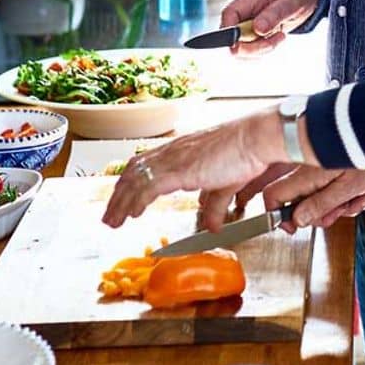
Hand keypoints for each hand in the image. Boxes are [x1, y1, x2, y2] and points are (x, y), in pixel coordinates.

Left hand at [102, 111, 287, 228]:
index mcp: (181, 150)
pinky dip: (136, 202)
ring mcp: (173, 158)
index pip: (145, 164)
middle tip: (110, 216)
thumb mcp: (226, 185)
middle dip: (118, 195)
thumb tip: (212, 225)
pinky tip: (131, 214)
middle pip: (134, 171)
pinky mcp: (178, 169)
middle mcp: (172, 151)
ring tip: (112, 220)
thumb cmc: (245, 153)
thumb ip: (215, 205)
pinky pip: (148, 187)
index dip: (131, 183)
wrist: (254, 139)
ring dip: (121, 202)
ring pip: (136, 179)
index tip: (123, 201)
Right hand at [217, 0, 318, 54]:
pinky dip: (264, 51)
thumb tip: (257, 29)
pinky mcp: (252, 37)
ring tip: (281, 35)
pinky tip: (277, 38)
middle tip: (278, 37)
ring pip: (240, 50)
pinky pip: (251, 53)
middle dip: (252, 47)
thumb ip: (274, 13)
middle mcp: (243, 14)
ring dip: (262, 50)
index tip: (240, 43)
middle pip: (231, 38)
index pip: (229, 14)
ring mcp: (246, 27)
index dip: (228, 31)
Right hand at [260, 165, 364, 231]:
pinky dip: (349, 195)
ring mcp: (318, 170)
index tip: (294, 227)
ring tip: (361, 197)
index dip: (279, 216)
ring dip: (341, 205)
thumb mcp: (345, 189)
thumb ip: (319, 205)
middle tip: (341, 210)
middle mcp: (306, 172)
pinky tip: (364, 193)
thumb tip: (298, 219)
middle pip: (300, 203)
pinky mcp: (330, 168)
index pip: (273, 196)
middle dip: (323, 213)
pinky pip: (333, 190)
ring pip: (319, 199)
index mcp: (305, 176)